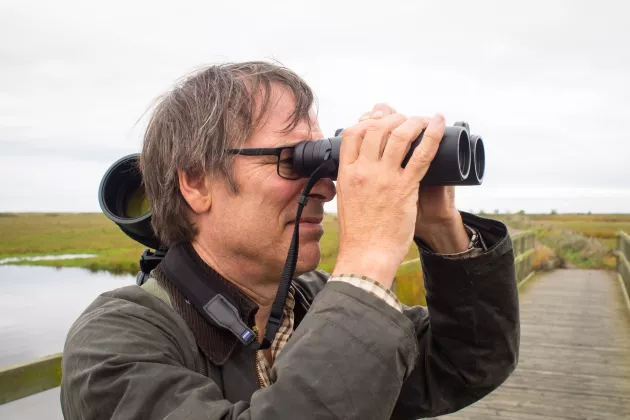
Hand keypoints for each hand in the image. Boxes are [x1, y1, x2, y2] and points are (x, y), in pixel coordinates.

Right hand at [332, 107, 445, 287]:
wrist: (366, 255)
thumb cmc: (358, 234)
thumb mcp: (346, 200)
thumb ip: (351, 181)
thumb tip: (357, 168)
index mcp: (346, 173)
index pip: (352, 133)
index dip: (367, 120)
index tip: (377, 119)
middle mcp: (363, 171)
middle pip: (376, 128)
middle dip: (392, 117)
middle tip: (403, 119)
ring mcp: (384, 178)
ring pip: (399, 135)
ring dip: (412, 121)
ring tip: (420, 120)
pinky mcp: (404, 188)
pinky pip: (422, 154)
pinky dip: (433, 134)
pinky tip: (439, 123)